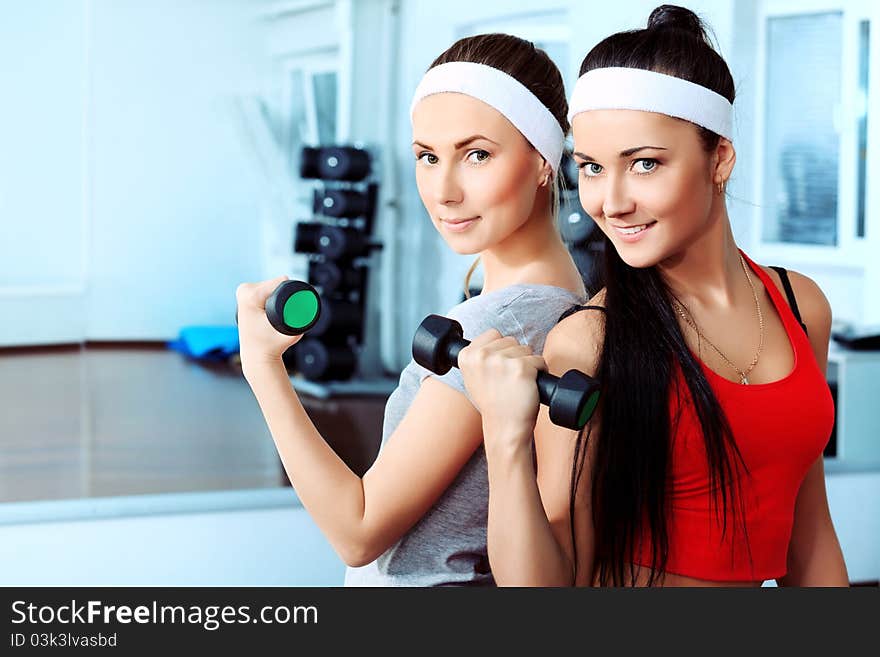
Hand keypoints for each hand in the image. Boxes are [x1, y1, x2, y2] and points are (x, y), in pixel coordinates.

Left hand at [235, 276, 303, 372]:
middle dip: (284, 294)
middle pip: (274, 283)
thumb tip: (312, 312)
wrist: (256, 356)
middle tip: (282, 314)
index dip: (291, 291)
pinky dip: (271, 296)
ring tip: (275, 313)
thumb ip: (303, 324)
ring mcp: (242, 292)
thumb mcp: (291, 335)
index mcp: (251, 296)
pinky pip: (263, 289)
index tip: (290, 308)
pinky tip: (270, 308)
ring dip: (277, 295)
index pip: (280, 282)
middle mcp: (243, 290)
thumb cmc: (272, 346)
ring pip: (269, 285)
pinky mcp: (243, 296)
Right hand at [457, 329, 546, 448]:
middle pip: (511, 340)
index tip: (500, 368)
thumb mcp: (473, 377)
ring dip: (528, 364)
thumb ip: (479, 356)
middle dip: (515, 357)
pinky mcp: (521, 368)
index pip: (493, 334)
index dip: (501, 349)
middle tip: (509, 379)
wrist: (504, 427)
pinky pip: (539, 360)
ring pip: (526, 349)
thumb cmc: (493, 403)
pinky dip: (540, 371)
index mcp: (466, 356)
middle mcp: (481, 356)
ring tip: (518, 384)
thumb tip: (495, 339)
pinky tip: (530, 386)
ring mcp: (501, 361)